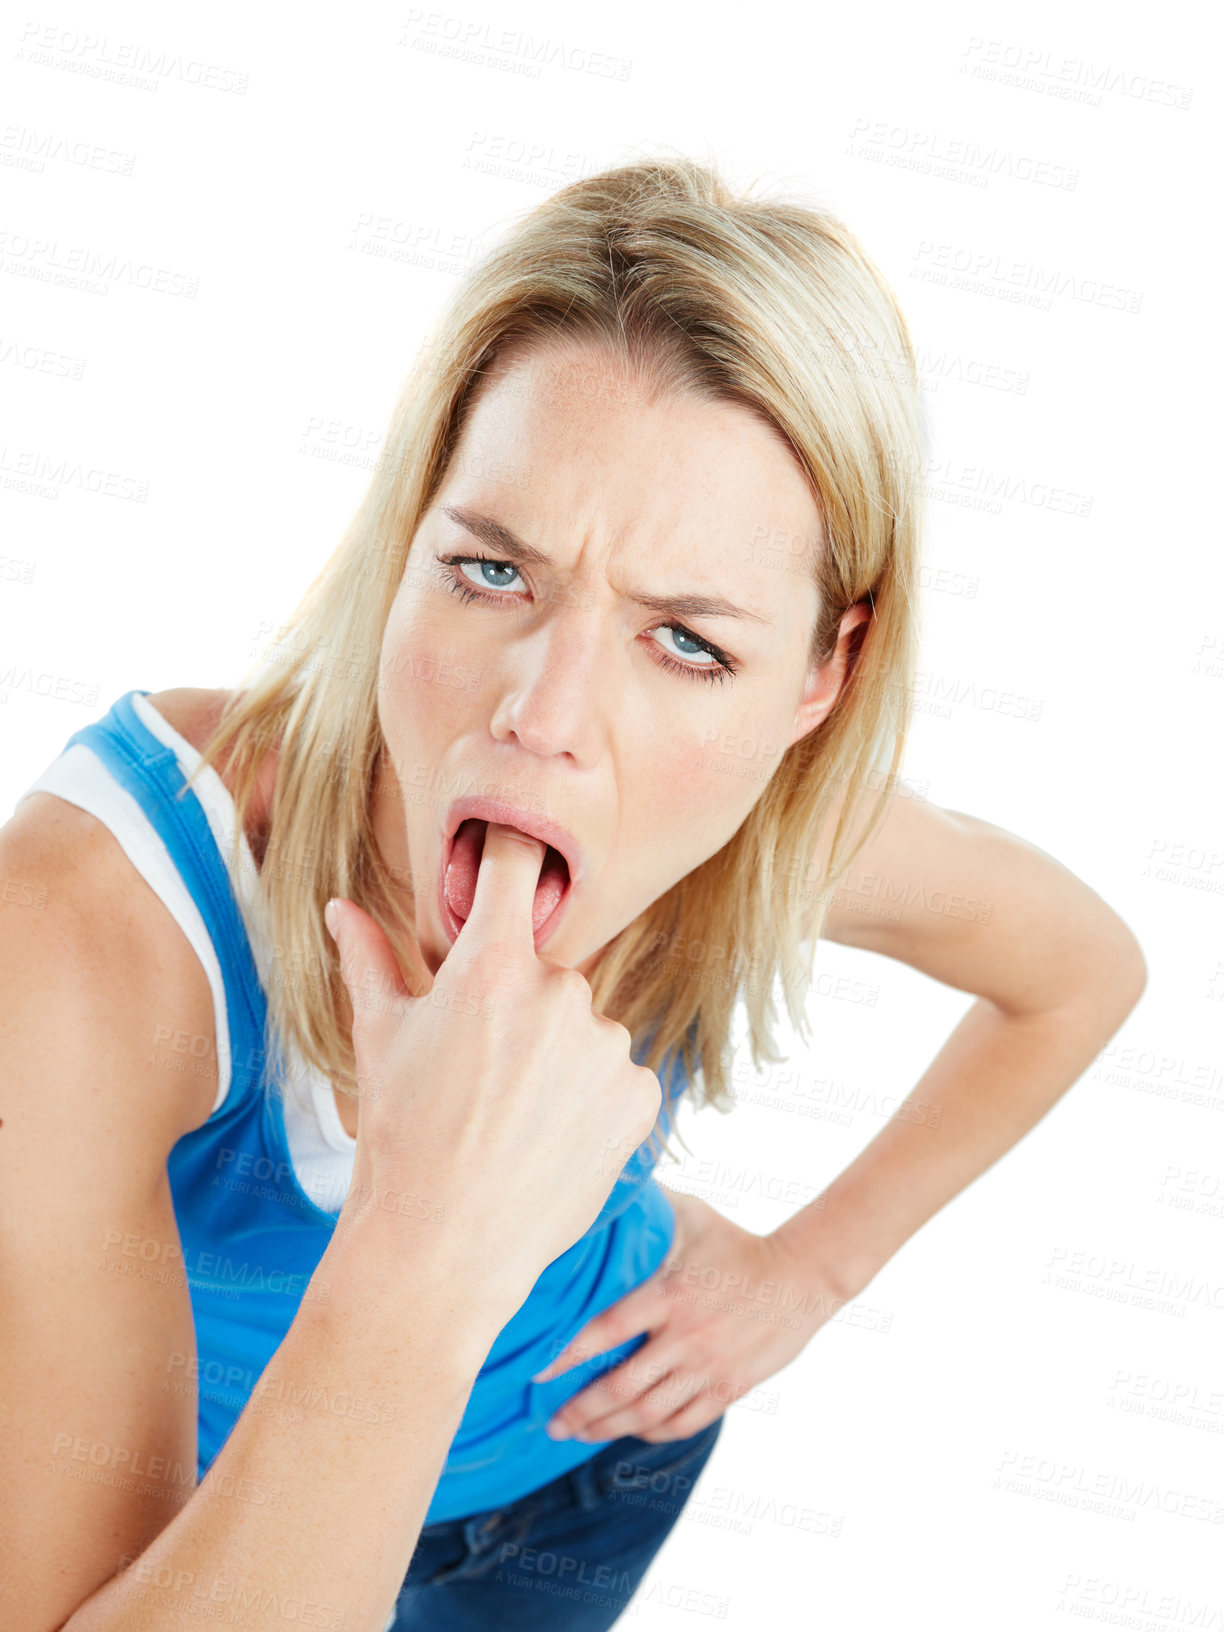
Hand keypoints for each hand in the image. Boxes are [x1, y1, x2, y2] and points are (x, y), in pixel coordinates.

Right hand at [325, 822, 662, 1323]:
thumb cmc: (399, 1136)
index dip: (509, 854)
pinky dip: (590, 1098)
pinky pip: (616, 1076)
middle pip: (546, 972)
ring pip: (583, 1029)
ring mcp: (607, 1045)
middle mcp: (561, 992)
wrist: (443, 1249)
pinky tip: (548, 1137)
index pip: (514, 866)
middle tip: (481, 1070)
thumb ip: (369, 958)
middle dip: (519, 1007)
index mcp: (493, 964)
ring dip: (558, 1056)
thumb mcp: (379, 1037)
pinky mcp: (639, 1095)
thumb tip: (339, 906)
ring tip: (512, 1116)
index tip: (509, 855)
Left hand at [532, 1188, 844, 1442]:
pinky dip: (652, 1431)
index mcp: (669, 1294)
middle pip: (621, 1386)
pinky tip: (631, 1431)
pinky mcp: (730, 1387)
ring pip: (648, 1412)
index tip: (537, 1372)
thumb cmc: (738, 1243)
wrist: (801, 1276)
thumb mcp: (693, 1217)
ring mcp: (709, 1366)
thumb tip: (607, 1193)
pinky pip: (683, 1421)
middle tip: (551, 1423)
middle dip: (580, 1409)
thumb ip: (650, 1213)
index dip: (567, 1355)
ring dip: (607, 1428)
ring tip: (578, 1434)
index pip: (606, 1331)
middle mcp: (686, 1335)